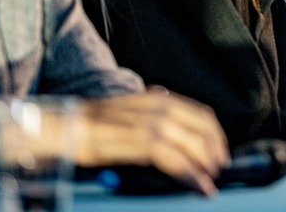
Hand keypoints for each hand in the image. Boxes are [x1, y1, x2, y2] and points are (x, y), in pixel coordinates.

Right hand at [74, 89, 228, 194]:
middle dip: (214, 152)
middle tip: (218, 169)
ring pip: (193, 144)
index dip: (215, 135)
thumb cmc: (93, 124)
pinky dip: (192, 174)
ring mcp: (151, 123)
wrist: (67, 125)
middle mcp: (159, 107)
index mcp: (158, 99)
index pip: (200, 114)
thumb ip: (155, 120)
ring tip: (209, 181)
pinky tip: (198, 185)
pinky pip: (176, 159)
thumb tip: (176, 137)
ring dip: (206, 165)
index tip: (219, 151)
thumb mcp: (132, 113)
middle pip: (202, 129)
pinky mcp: (142, 142)